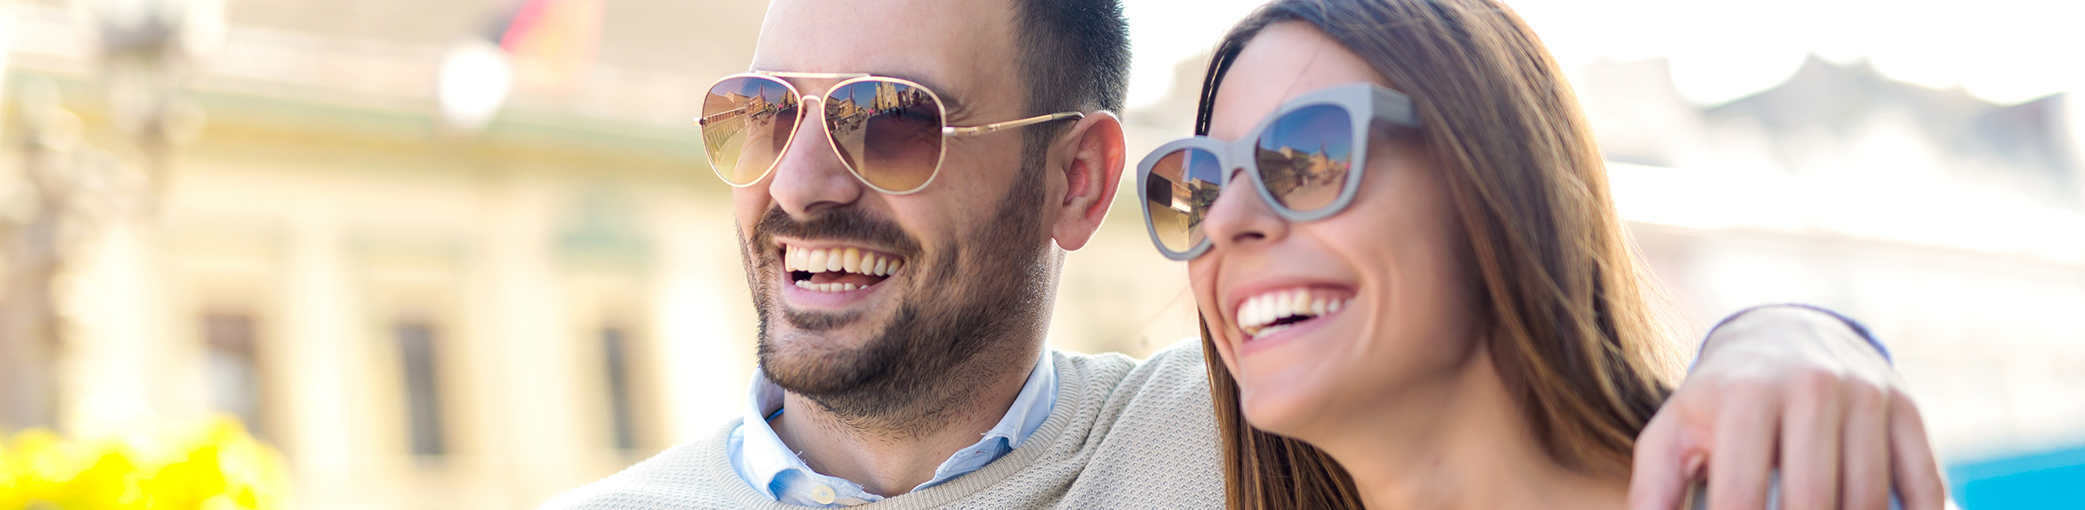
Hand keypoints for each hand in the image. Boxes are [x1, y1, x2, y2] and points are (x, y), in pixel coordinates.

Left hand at [1628, 306, 1947, 509]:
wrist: (1785, 337)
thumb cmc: (1718, 404)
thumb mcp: (1674, 433)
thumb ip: (1653, 490)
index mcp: (1745, 394)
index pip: (1742, 494)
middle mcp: (1811, 386)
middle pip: (1814, 501)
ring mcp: (1865, 394)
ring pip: (1867, 499)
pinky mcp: (1907, 407)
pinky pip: (1921, 485)